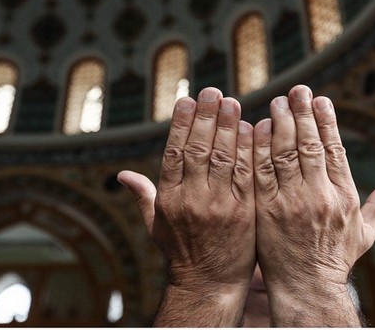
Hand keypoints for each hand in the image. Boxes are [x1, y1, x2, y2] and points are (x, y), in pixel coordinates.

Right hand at [118, 87, 255, 325]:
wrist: (209, 284)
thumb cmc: (181, 253)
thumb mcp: (155, 225)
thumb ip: (143, 195)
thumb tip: (121, 175)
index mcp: (169, 198)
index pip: (174, 152)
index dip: (181, 124)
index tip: (188, 99)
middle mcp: (192, 199)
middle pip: (198, 149)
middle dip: (206, 117)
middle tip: (214, 91)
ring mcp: (219, 205)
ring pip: (222, 158)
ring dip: (228, 127)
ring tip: (232, 102)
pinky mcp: (244, 212)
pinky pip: (245, 175)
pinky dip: (249, 151)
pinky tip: (253, 129)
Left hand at [253, 84, 374, 325]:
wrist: (307, 287)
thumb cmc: (335, 259)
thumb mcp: (364, 234)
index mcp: (344, 195)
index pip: (335, 149)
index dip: (327, 121)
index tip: (321, 100)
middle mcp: (320, 195)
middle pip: (310, 144)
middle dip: (303, 113)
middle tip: (297, 90)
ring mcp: (292, 202)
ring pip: (285, 153)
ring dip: (280, 124)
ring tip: (277, 102)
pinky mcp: (267, 210)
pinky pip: (262, 172)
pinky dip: (259, 148)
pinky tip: (256, 129)